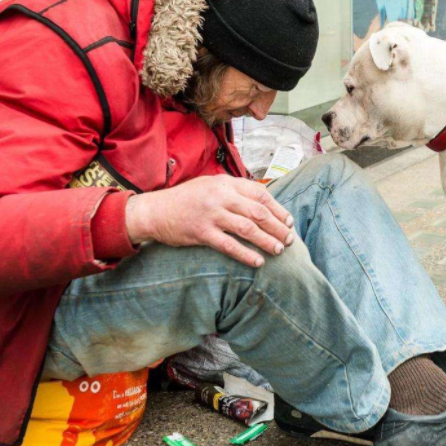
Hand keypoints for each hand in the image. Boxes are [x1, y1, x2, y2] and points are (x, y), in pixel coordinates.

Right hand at [125, 176, 294, 266]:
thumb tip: (263, 204)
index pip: (260, 195)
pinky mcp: (201, 232)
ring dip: (267, 241)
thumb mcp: (211, 186)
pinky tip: (258, 262)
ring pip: (248, 229)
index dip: (278, 209)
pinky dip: (246, 254)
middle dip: (278, 227)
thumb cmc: (187, 199)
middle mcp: (221, 196)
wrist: (156, 211)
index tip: (289, 222)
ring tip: (279, 250)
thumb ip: (235, 192)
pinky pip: (229, 245)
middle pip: (258, 212)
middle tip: (289, 240)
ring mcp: (211, 214)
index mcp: (226, 183)